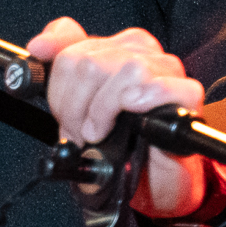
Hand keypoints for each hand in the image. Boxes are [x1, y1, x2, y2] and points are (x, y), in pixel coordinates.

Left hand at [26, 18, 225, 220]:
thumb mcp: (77, 109)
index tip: (58, 110)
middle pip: (89, 61)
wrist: (150, 182)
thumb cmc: (117, 144)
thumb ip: (60, 71)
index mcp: (113, 47)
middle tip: (80, 132)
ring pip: (124, 69)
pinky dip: (139, 102)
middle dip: (75, 106)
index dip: (57, 84)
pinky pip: (159, 86)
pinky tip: (131, 117)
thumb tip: (38, 46)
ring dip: (102, 111)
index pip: (70, 44)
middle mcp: (140, 52)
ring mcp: (167, 70)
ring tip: (100, 134)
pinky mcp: (187, 95)